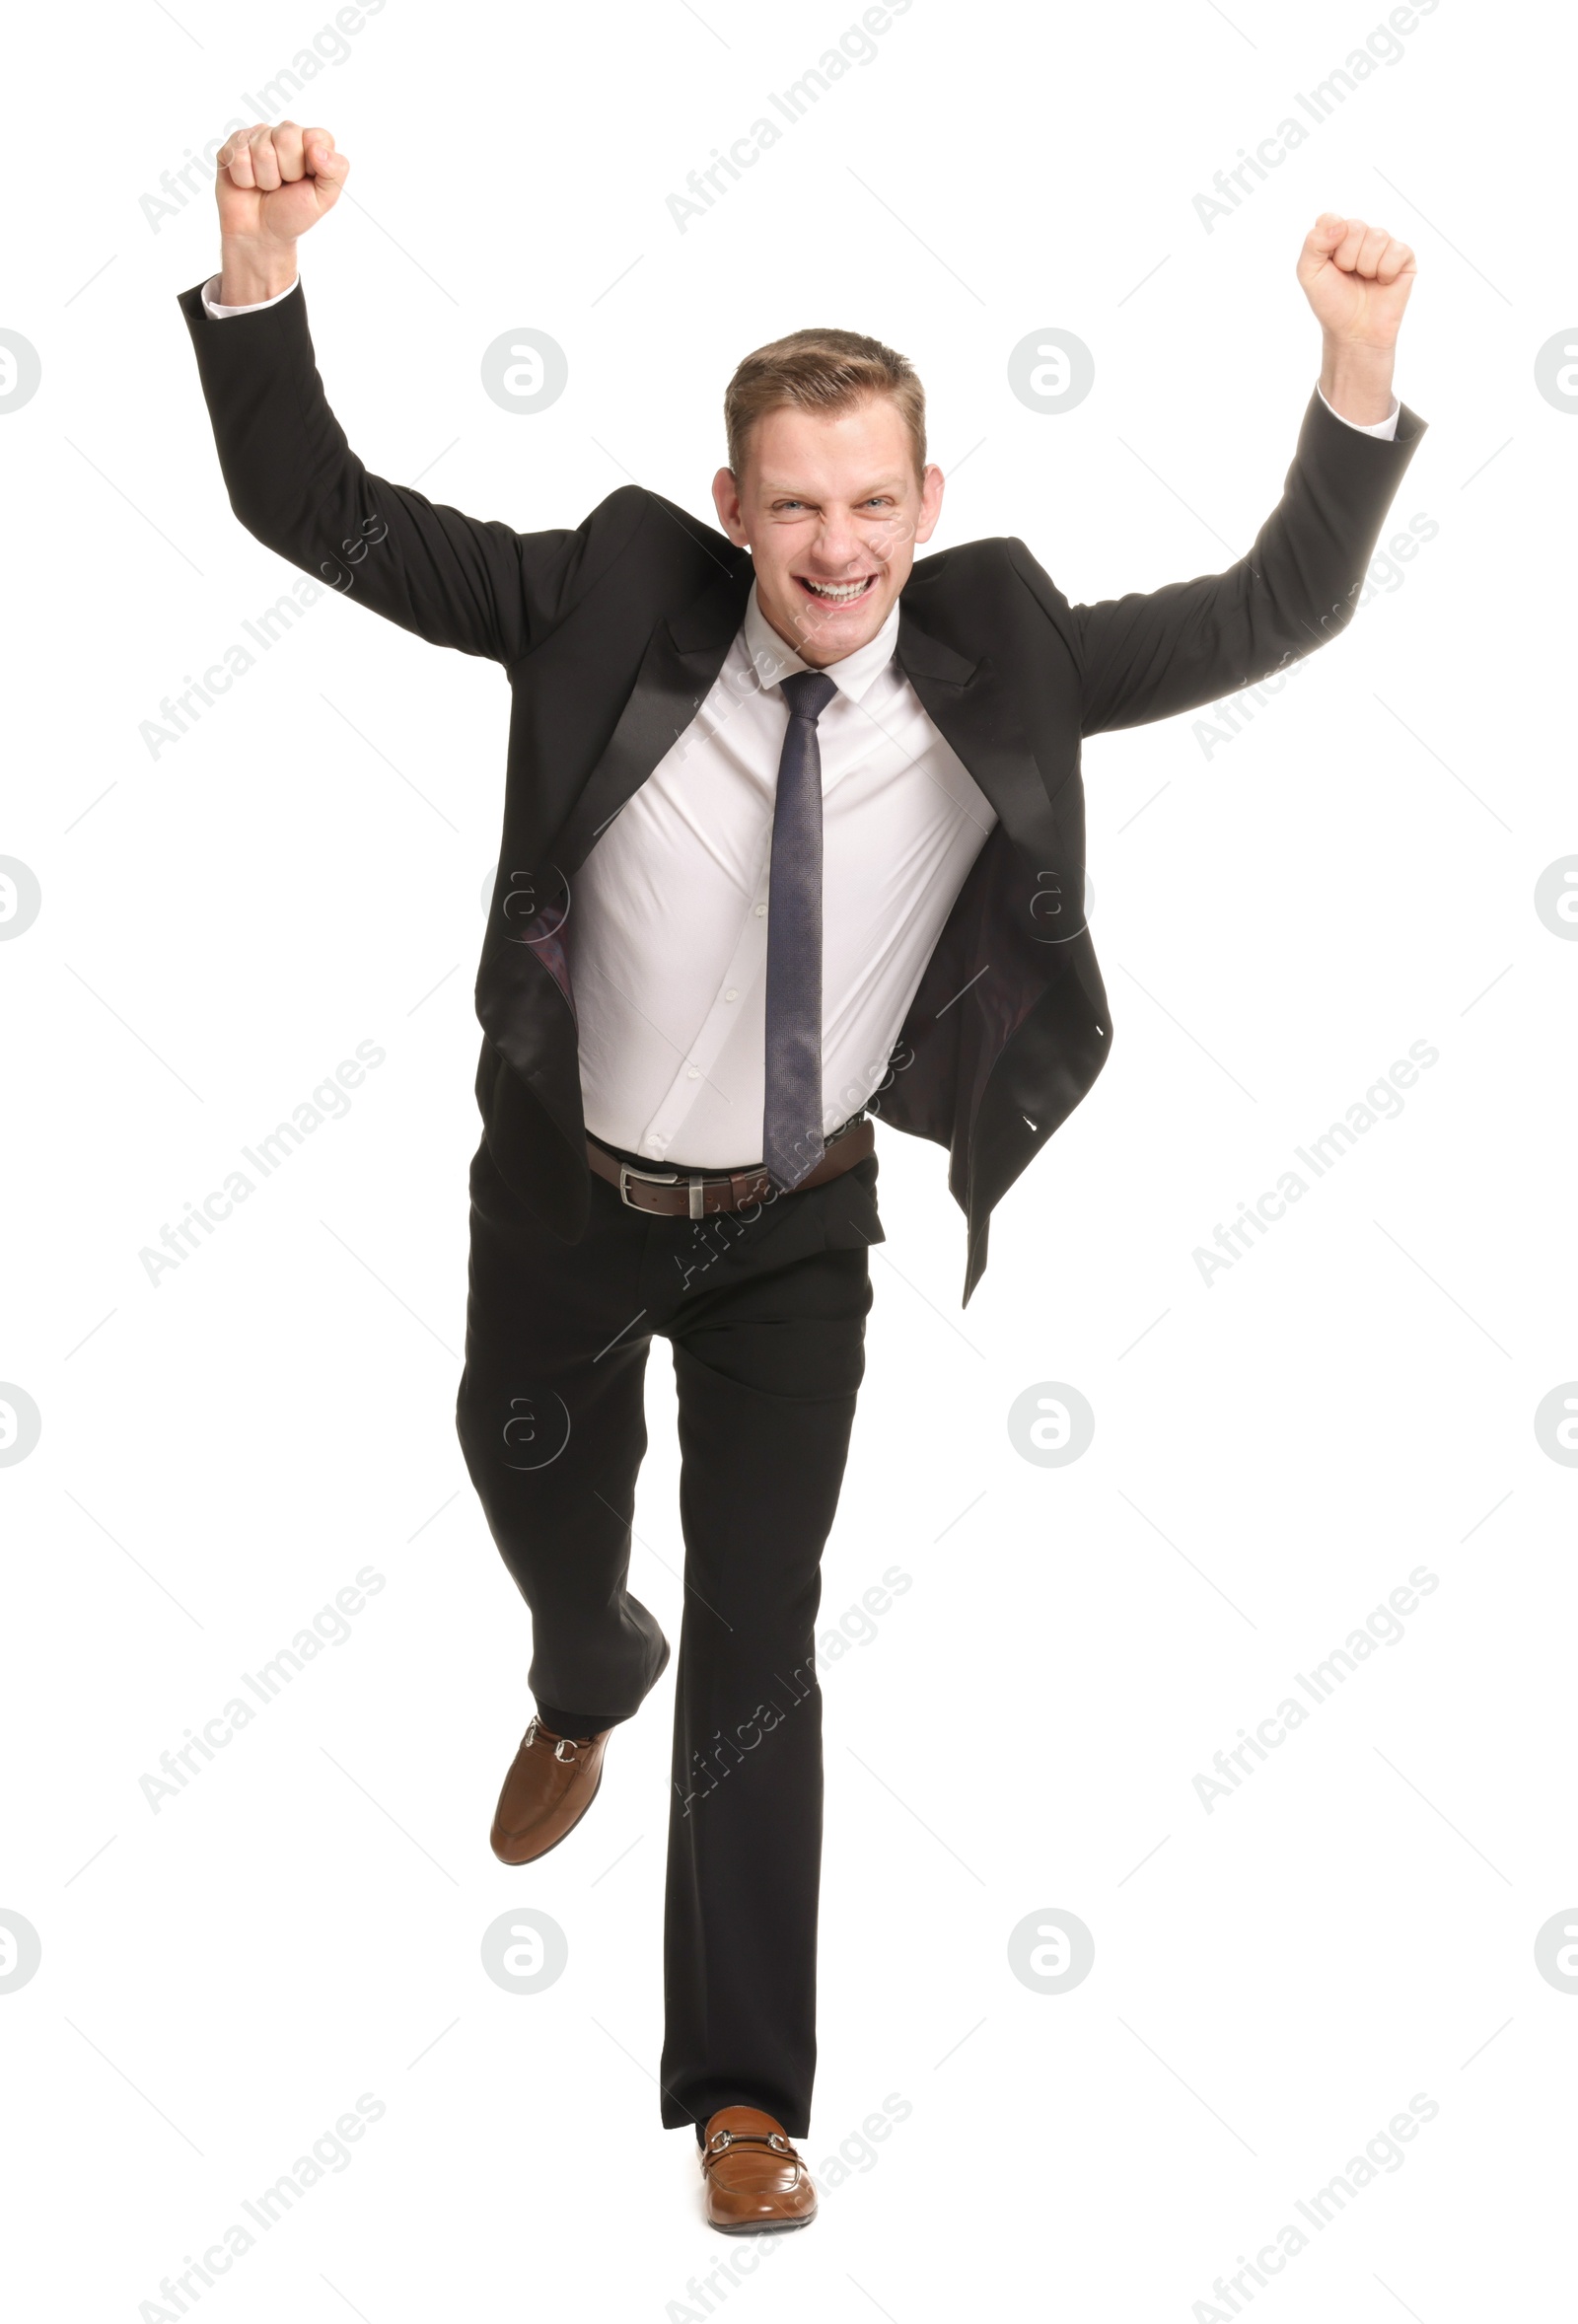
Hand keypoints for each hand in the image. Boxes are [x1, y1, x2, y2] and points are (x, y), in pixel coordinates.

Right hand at [214, 122, 347, 300]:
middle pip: (286, 136)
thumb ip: (336, 171)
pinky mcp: (233, 145)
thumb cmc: (292, 214)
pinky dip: (245, 179)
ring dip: (265, 179)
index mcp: (310, 142)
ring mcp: (256, 137)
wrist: (260, 234)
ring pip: (262, 149)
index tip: (305, 181)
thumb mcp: (324, 199)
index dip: (310, 164)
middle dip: (286, 171)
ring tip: (265, 186)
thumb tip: (318, 149)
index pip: (315, 136)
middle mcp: (283, 134)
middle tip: (283, 185)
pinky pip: (239, 154)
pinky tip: (248, 183)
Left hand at [1297, 213, 1415, 350]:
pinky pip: (1397, 251)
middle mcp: (1361, 236)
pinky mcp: (1404, 257)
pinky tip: (1382, 282)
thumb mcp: (1309, 274)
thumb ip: (1313, 243)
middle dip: (1347, 258)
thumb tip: (1340, 223)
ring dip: (1366, 266)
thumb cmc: (1332, 303)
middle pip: (1355, 227)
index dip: (1329, 243)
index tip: (1330, 265)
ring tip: (1365, 280)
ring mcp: (1384, 245)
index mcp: (1337, 236)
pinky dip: (1385, 272)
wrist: (1355, 332)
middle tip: (1348, 276)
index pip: (1331, 219)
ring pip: (1377, 237)